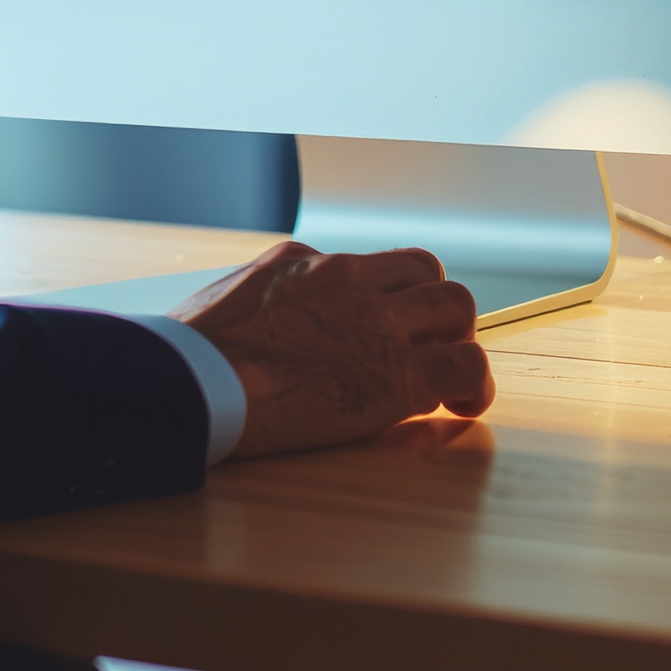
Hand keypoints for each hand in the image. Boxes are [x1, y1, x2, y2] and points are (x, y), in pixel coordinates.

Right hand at [171, 242, 490, 460]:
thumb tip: (285, 302)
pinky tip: (461, 409)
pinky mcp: (397, 376)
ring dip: (457, 339)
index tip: (389, 325)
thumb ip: (276, 290)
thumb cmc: (196, 350)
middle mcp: (351, 281)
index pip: (377, 263)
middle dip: (434, 311)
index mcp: (309, 261)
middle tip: (423, 350)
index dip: (395, 294)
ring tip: (446, 378)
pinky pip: (465, 368)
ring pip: (457, 307)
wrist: (197, 381)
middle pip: (428, 273)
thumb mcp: (237, 293)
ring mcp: (378, 325)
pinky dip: (474, 387)